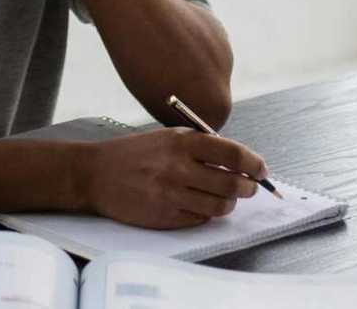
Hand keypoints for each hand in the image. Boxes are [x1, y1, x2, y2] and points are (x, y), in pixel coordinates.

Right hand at [80, 127, 268, 228]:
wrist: (96, 173)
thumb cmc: (134, 153)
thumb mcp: (166, 137)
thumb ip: (199, 145)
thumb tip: (237, 161)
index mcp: (182, 142)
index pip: (232, 155)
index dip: (254, 164)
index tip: (261, 169)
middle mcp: (178, 167)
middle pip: (232, 184)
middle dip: (248, 187)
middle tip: (249, 187)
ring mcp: (171, 194)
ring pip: (219, 206)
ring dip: (230, 204)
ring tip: (226, 198)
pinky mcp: (164, 216)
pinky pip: (199, 219)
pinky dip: (207, 214)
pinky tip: (200, 204)